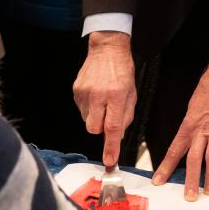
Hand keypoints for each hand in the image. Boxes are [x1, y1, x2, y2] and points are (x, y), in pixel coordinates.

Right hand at [73, 31, 136, 166]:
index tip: (109, 161)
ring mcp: (85, 92)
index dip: (111, 147)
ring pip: (87, 120)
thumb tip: (117, 136)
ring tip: (102, 100)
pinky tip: (95, 95)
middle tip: (108, 115)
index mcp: (116, 95)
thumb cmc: (122, 70)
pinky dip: (89, 107)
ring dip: (95, 116)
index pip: (112, 127)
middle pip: (94, 128)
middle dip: (101, 128)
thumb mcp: (132, 93)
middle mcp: (98, 94)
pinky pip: (81, 109)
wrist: (107, 49)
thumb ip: (125, 116)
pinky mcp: (76, 90)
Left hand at [152, 52, 208, 200]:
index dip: (166, 167)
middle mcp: (202, 129)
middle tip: (190, 196)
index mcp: (189, 124)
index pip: (175, 150)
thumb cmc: (208, 88)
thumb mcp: (192, 107)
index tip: (159, 180)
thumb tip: (188, 144)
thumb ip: (191, 127)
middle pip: (193, 159)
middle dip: (191, 179)